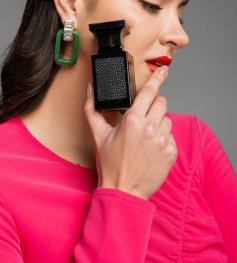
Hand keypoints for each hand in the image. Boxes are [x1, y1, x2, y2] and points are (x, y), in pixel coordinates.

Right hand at [83, 65, 177, 199]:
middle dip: (154, 105)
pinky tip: (151, 148)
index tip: (164, 70)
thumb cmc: (111, 164)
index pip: (150, 92)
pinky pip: (171, 136)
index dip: (158, 78)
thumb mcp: (98, 135)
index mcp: (133, 120)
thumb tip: (90, 90)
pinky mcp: (171, 152)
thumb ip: (92, 109)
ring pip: (167, 119)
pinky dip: (163, 138)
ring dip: (158, 123)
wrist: (124, 191)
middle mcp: (150, 128)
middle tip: (144, 116)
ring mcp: (163, 140)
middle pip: (162, 103)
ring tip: (145, 136)